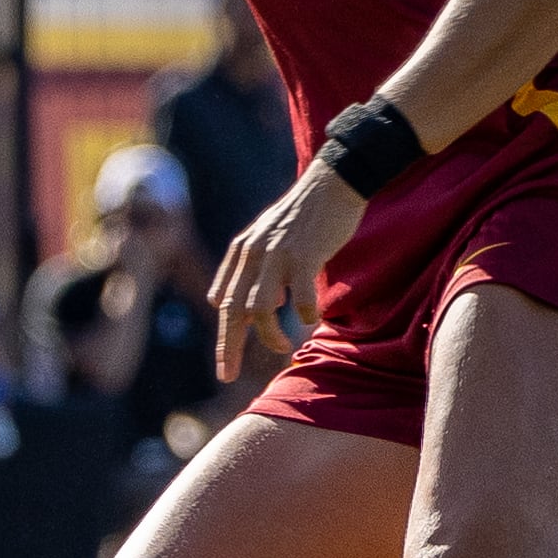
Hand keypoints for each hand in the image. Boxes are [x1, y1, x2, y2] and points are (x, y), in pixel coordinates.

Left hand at [209, 165, 366, 378]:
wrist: (333, 182)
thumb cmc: (303, 214)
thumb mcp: (264, 236)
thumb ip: (247, 268)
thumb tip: (231, 304)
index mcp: (242, 251)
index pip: (225, 302)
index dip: (224, 337)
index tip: (226, 365)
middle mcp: (253, 254)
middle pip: (233, 311)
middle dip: (229, 348)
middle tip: (228, 375)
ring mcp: (277, 255)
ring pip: (260, 309)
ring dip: (270, 335)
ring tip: (284, 346)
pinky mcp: (303, 255)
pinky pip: (298, 298)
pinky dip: (303, 313)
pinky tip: (310, 318)